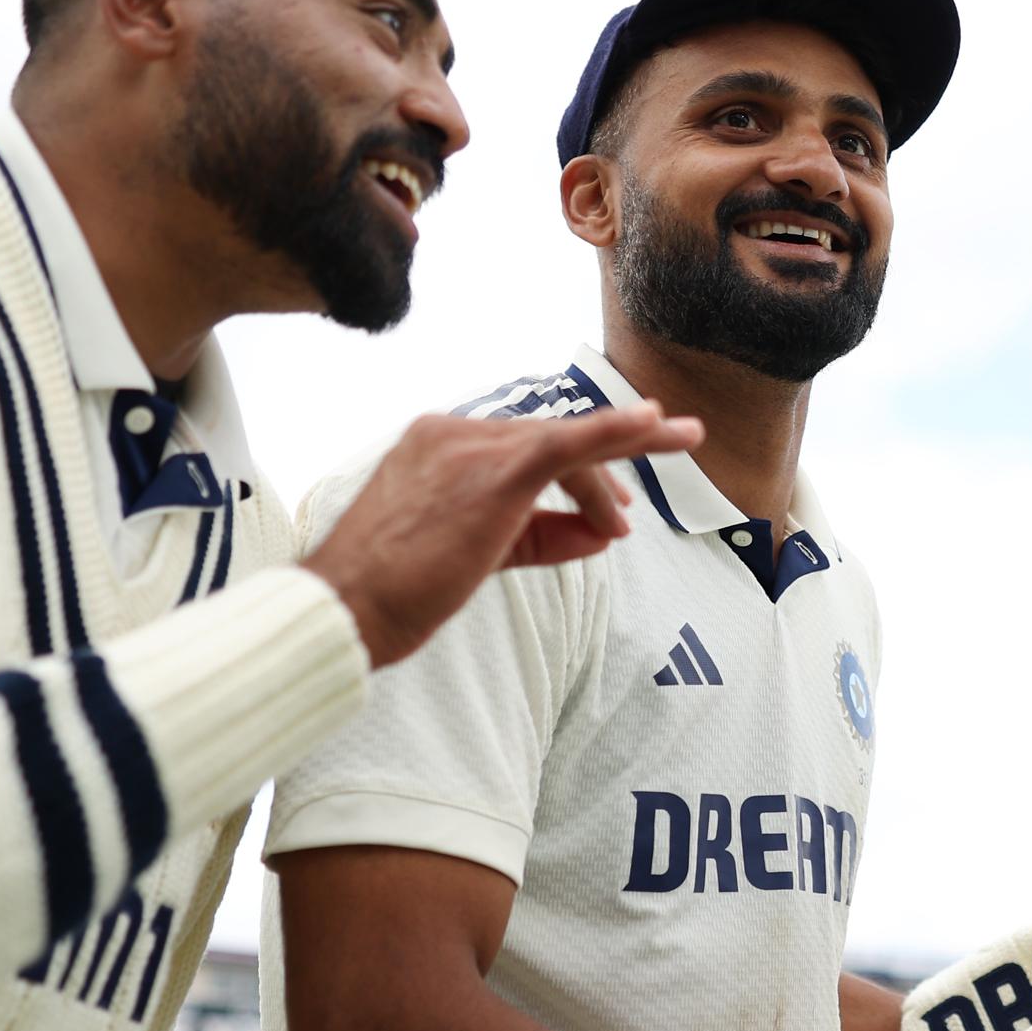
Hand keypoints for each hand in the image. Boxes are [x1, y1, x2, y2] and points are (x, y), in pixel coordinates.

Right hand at [303, 403, 701, 667]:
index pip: (525, 448)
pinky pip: (566, 444)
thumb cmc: (400, 590)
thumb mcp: (482, 554)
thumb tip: (604, 534)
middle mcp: (453, 433)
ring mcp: (469, 448)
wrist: (349, 608)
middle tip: (665, 460)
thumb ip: (543, 536)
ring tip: (682, 446)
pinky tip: (653, 422)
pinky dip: (614, 432)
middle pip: (550, 441)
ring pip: (565, 445)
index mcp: (439, 443)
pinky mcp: (493, 474)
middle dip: (609, 461)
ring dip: (624, 456)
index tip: (612, 506)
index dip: (579, 473)